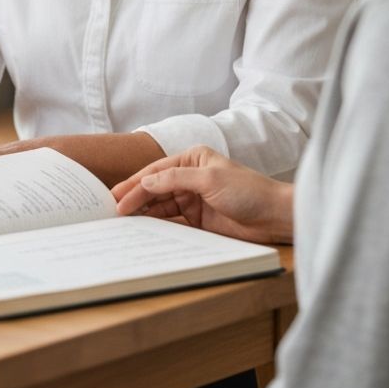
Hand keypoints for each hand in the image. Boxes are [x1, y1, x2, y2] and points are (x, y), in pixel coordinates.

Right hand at [111, 146, 293, 243]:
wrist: (275, 217)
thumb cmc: (249, 191)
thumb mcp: (209, 179)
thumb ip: (175, 179)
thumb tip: (145, 182)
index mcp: (192, 159)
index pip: (157, 171)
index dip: (135, 183)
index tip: (117, 196)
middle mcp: (189, 176)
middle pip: (155, 188)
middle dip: (134, 198)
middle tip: (113, 210)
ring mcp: (193, 199)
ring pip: (160, 204)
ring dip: (143, 211)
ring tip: (122, 221)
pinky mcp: (198, 219)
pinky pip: (171, 220)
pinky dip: (157, 224)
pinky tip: (143, 228)